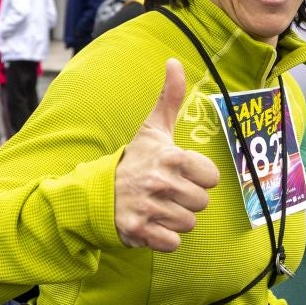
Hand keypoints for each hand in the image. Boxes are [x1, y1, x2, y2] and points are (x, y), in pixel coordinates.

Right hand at [113, 58, 219, 250]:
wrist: (95, 192)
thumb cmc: (133, 161)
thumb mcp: (152, 130)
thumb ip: (169, 97)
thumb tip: (175, 61)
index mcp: (169, 157)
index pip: (211, 177)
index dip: (198, 177)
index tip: (180, 174)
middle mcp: (159, 182)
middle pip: (201, 203)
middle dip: (186, 200)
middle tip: (166, 192)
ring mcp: (148, 208)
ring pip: (188, 223)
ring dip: (175, 219)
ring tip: (157, 207)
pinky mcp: (139, 232)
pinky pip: (173, 243)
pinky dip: (164, 238)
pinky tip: (151, 224)